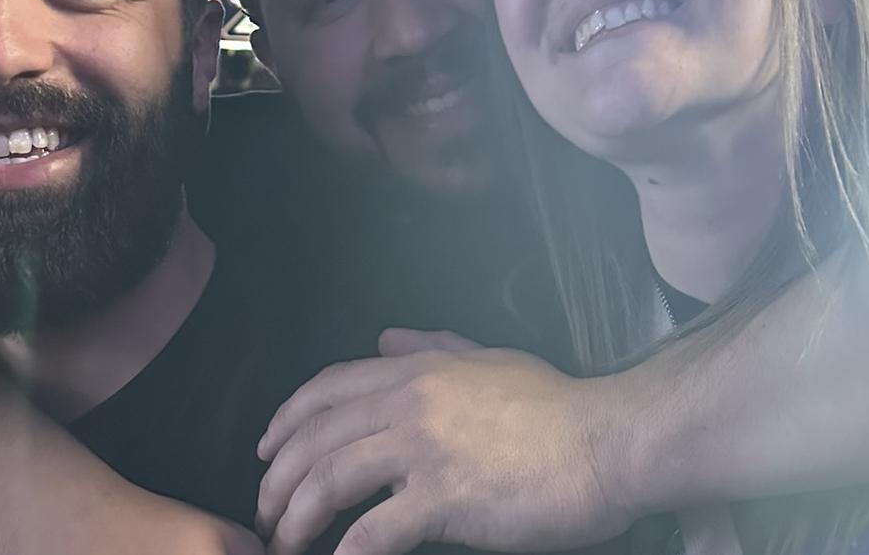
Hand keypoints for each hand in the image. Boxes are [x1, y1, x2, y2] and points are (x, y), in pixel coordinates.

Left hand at [255, 334, 634, 554]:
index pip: (329, 387)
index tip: (267, 451)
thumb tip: (385, 335)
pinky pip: (374, 530)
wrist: (601, 441)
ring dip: (296, 515)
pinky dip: (345, 553)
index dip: (287, 418)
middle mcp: (409, 402)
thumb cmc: (552, 405)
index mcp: (418, 369)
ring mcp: (424, 449)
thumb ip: (432, 345)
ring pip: (331, 477)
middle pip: (317, 435)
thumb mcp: (487, 359)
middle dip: (279, 477)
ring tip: (284, 543)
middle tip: (267, 513)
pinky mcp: (444, 498)